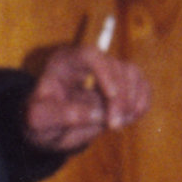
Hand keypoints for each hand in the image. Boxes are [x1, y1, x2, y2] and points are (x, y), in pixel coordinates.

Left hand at [21, 44, 152, 154]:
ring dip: (132, 100)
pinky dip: (142, 100)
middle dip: (119, 97)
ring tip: (119, 123)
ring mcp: (108, 71)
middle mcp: (88, 62)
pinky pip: (142, 84)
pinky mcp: (122, 84)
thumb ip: (62, 115)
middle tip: (114, 125)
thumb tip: (99, 114)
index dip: (105, 72)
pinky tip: (132, 116)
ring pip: (132, 73)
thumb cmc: (40, 118)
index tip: (111, 97)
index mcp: (64, 62)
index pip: (90, 55)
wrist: (49, 126)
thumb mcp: (39, 120)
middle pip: (115, 66)